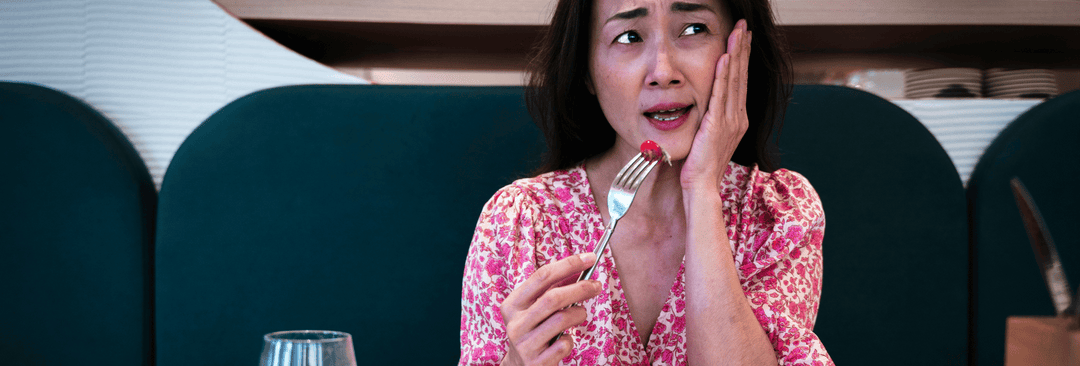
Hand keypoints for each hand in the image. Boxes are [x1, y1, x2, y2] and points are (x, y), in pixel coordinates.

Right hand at [499, 253, 602, 365]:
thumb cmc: (533, 331)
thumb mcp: (535, 309)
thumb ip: (553, 289)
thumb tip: (581, 266)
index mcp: (512, 305)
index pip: (541, 276)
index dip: (568, 264)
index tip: (590, 258)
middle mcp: (515, 324)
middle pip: (553, 297)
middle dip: (580, 288)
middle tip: (596, 286)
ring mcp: (525, 345)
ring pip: (561, 320)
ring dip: (579, 313)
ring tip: (581, 314)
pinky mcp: (537, 363)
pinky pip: (564, 345)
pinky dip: (571, 339)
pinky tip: (567, 339)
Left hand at [680, 19, 750, 194]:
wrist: (701, 186)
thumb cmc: (701, 166)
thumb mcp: (708, 139)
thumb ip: (710, 121)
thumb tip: (705, 110)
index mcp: (736, 120)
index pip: (740, 82)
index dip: (742, 60)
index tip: (743, 40)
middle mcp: (738, 118)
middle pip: (741, 76)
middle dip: (743, 49)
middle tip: (745, 27)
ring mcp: (730, 121)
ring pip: (734, 80)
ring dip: (736, 54)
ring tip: (738, 33)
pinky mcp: (717, 125)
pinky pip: (720, 94)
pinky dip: (723, 75)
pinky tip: (724, 57)